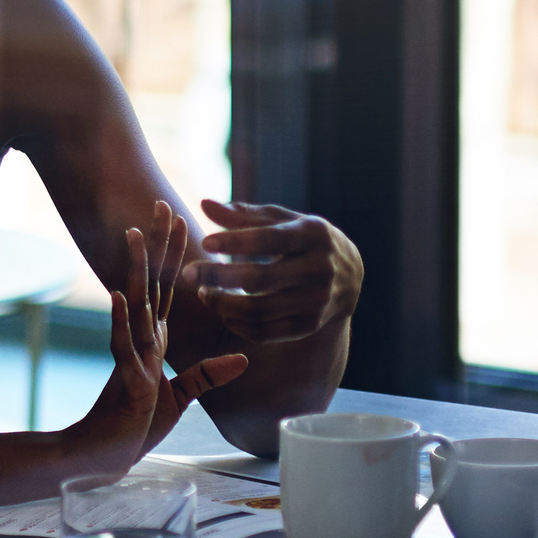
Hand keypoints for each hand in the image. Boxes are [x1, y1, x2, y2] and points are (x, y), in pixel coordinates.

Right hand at [73, 203, 256, 459]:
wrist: (105, 456)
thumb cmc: (135, 426)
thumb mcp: (181, 399)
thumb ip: (209, 376)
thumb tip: (243, 359)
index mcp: (154, 342)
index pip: (167, 290)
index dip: (174, 256)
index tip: (179, 221)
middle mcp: (141, 341)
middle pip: (150, 285)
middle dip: (156, 247)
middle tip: (160, 206)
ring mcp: (131, 358)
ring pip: (134, 306)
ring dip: (135, 270)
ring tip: (134, 235)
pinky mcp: (126, 381)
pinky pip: (122, 346)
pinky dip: (121, 320)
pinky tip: (120, 295)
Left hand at [181, 198, 362, 343]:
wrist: (350, 276)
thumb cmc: (303, 240)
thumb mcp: (282, 221)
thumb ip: (243, 215)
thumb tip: (203, 204)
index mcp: (313, 234)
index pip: (270, 239)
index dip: (235, 242)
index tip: (204, 243)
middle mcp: (320, 268)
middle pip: (260, 278)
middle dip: (218, 276)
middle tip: (187, 272)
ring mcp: (317, 301)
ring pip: (260, 310)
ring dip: (223, 304)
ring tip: (203, 292)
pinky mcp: (310, 326)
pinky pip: (266, 333)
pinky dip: (238, 325)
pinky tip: (223, 312)